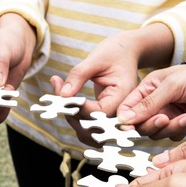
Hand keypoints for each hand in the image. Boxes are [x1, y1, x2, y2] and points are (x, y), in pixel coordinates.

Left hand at [59, 23, 173, 144]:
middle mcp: (120, 113)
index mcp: (123, 98)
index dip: (76, 106)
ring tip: (59, 91)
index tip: (61, 90)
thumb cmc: (115, 52)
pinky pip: (87, 130)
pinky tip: (64, 100)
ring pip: (88, 134)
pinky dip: (73, 120)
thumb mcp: (97, 58)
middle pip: (92, 128)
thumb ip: (79, 76)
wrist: (127, 52)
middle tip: (57, 85)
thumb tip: (63, 95)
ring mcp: (112, 118)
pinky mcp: (103, 118)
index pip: (98, 113)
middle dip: (70, 112)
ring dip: (70, 119)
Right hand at [117, 64, 185, 139]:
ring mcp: (166, 117)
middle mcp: (153, 106)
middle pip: (141, 126)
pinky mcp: (179, 126)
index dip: (126, 120)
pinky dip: (185, 127)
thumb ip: (148, 103)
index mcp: (145, 91)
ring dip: (174, 126)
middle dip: (154, 124)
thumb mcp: (171, 86)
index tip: (129, 128)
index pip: (126, 109)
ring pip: (158, 134)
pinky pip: (175, 136)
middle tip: (165, 118)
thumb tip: (125, 119)